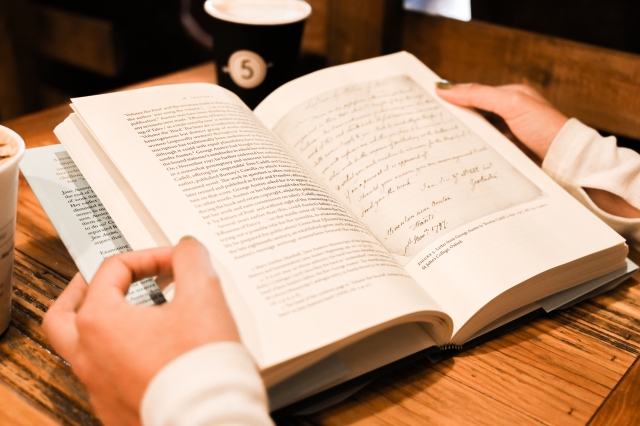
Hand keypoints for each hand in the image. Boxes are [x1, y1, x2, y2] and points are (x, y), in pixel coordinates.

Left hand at [42, 237, 239, 425]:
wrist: (208, 419)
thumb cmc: (199, 366)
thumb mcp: (204, 297)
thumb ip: (192, 261)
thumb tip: (188, 248)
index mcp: (100, 323)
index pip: (112, 271)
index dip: (149, 256)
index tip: (176, 262)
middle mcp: (89, 356)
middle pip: (64, 314)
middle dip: (84, 290)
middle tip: (106, 281)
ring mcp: (99, 387)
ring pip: (81, 349)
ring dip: (102, 325)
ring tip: (129, 315)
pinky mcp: (116, 408)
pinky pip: (104, 377)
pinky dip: (117, 356)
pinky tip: (147, 353)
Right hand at [437, 82, 639, 218]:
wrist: (568, 164)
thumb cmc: (546, 129)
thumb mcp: (511, 103)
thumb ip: (478, 94)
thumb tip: (444, 87)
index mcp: (510, 98)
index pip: (473, 95)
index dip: (452, 98)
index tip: (427, 102)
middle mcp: (508, 118)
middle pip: (472, 117)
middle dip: (451, 122)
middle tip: (425, 126)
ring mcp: (507, 139)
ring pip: (475, 137)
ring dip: (459, 142)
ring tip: (433, 146)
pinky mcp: (506, 158)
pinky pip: (482, 154)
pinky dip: (469, 156)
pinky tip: (455, 160)